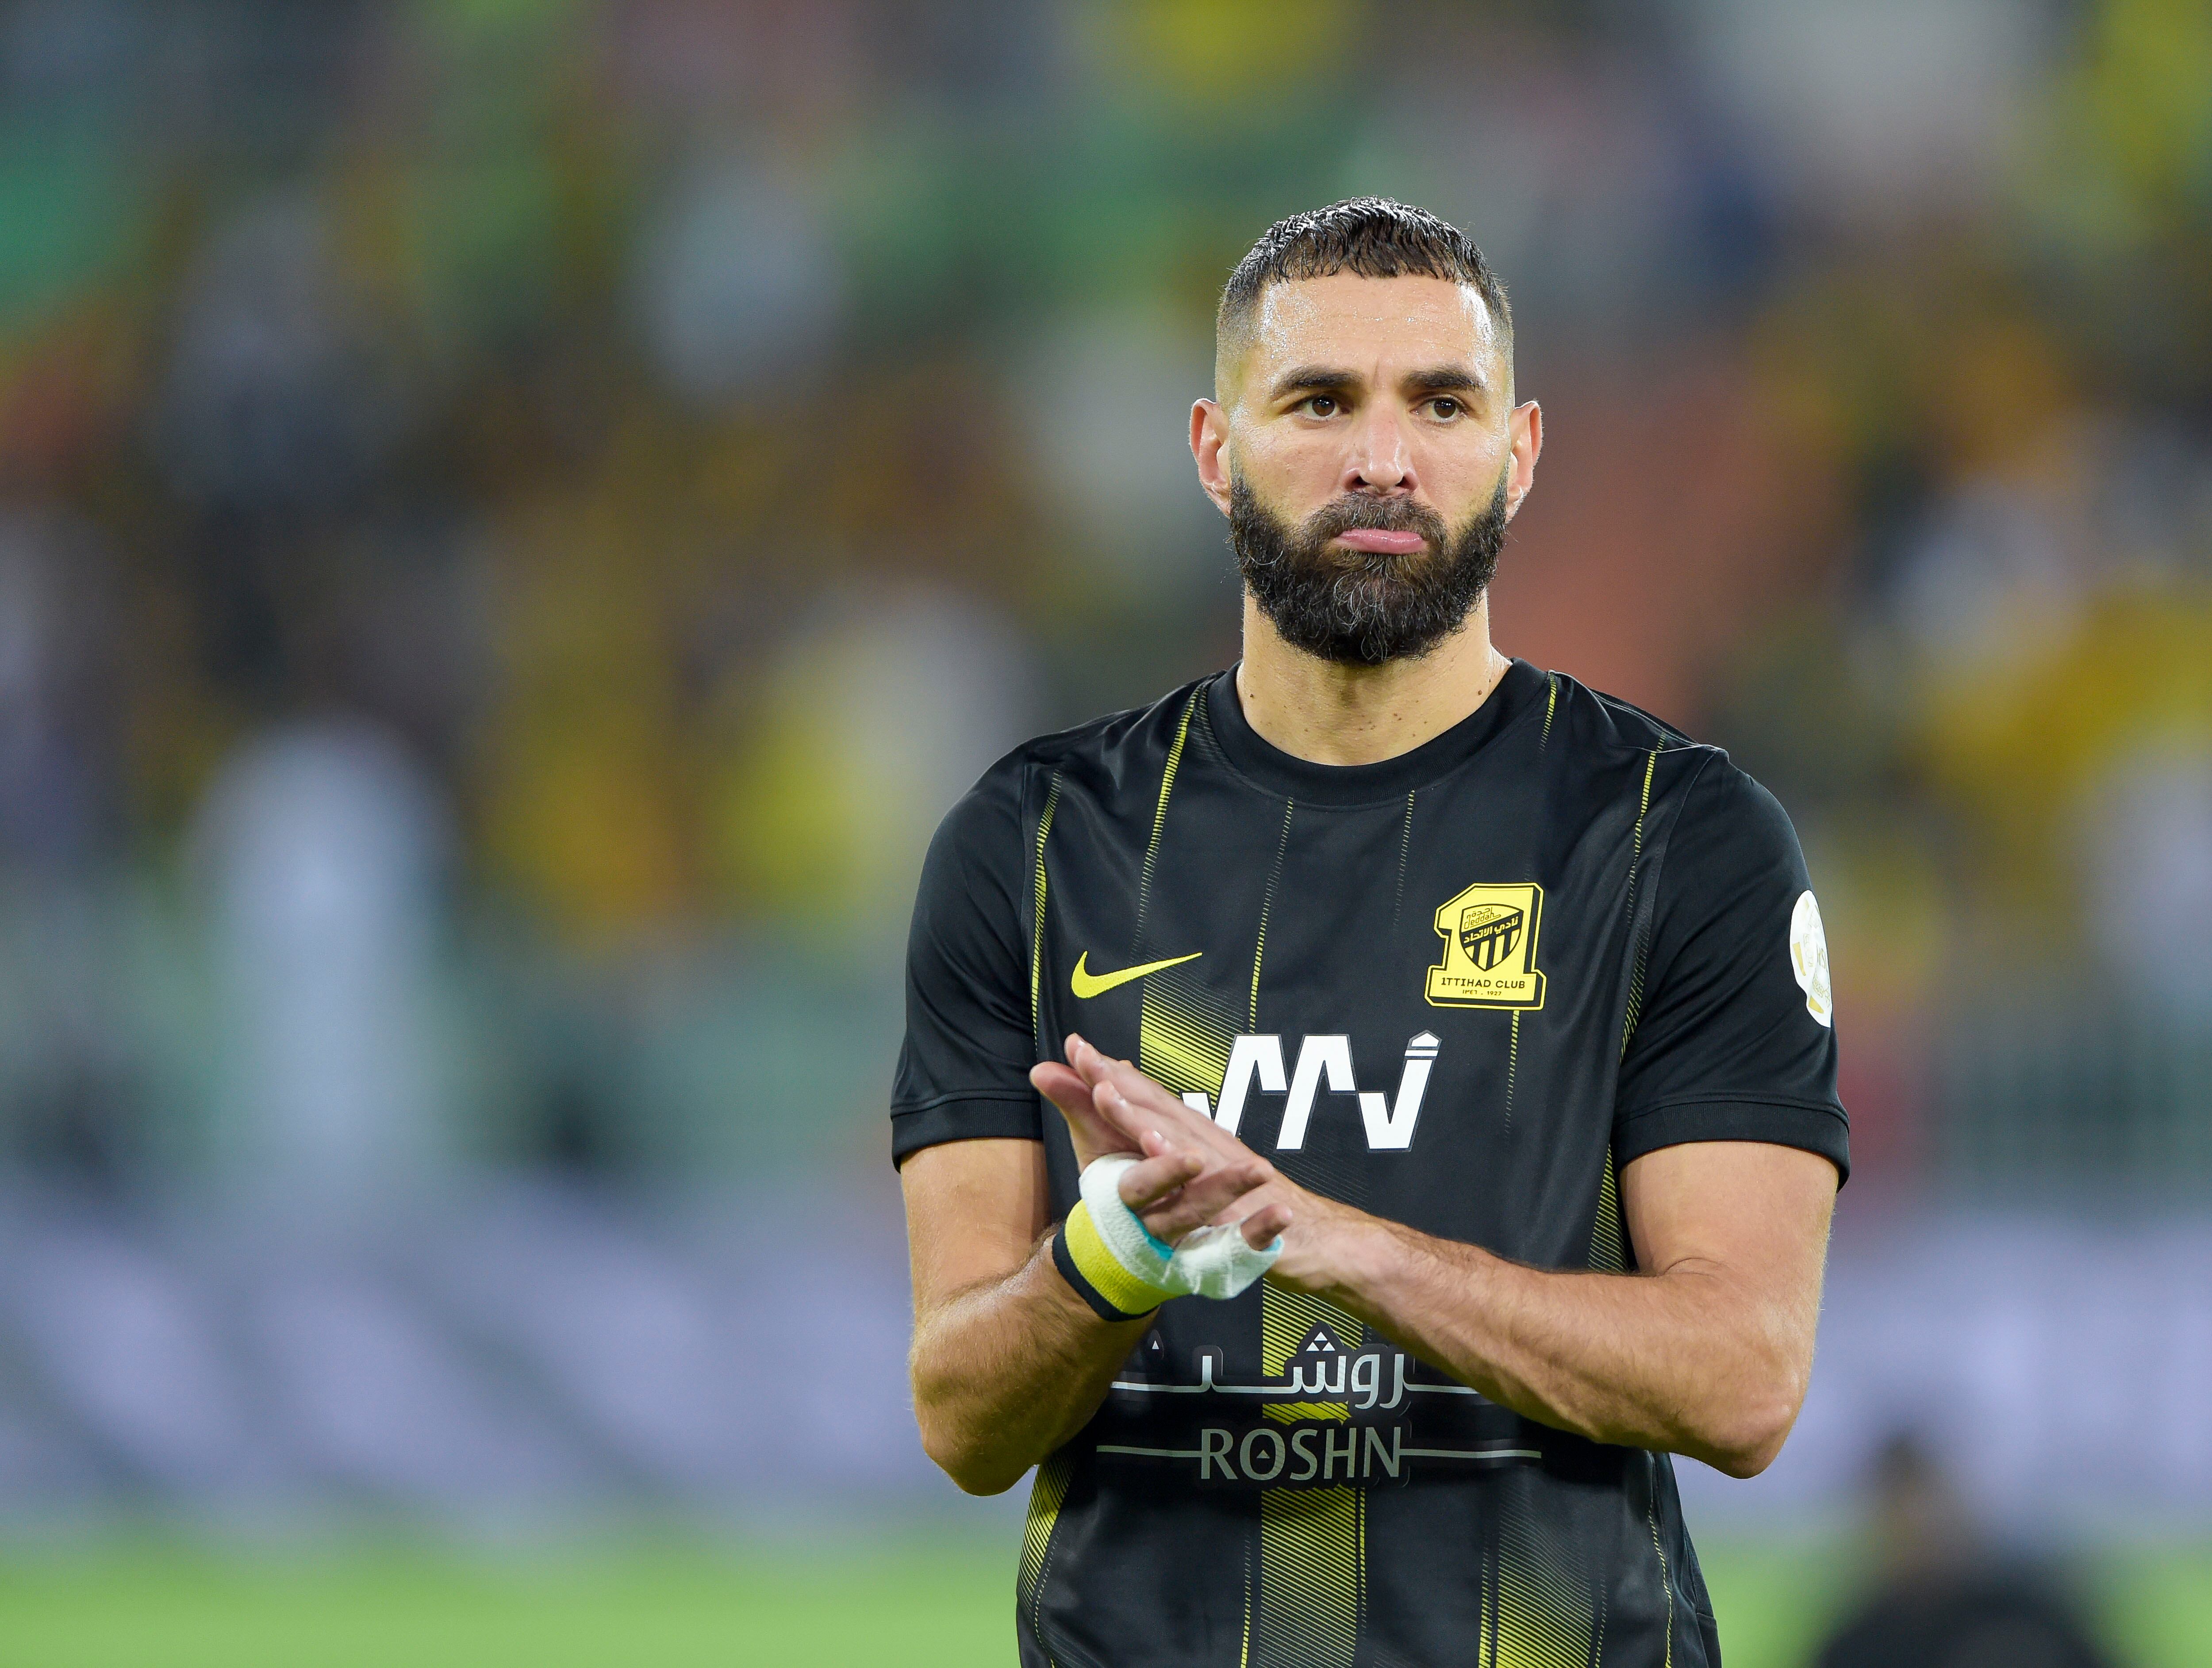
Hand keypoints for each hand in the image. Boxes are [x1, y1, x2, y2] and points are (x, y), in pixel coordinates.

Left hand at [1056, 1037, 1365, 1287]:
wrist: (1323, 1241)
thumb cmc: (1255, 1204)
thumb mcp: (1199, 1179)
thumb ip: (1160, 1151)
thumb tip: (1121, 1125)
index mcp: (1197, 1140)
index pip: (1151, 1101)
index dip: (1112, 1075)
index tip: (1074, 1045)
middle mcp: (1213, 1150)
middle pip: (1160, 1110)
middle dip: (1118, 1082)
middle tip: (1081, 1055)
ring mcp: (1234, 1179)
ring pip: (1187, 1146)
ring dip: (1147, 1118)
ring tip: (1109, 1098)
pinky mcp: (1254, 1215)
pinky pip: (1226, 1191)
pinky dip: (1211, 1178)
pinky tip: (1185, 1167)